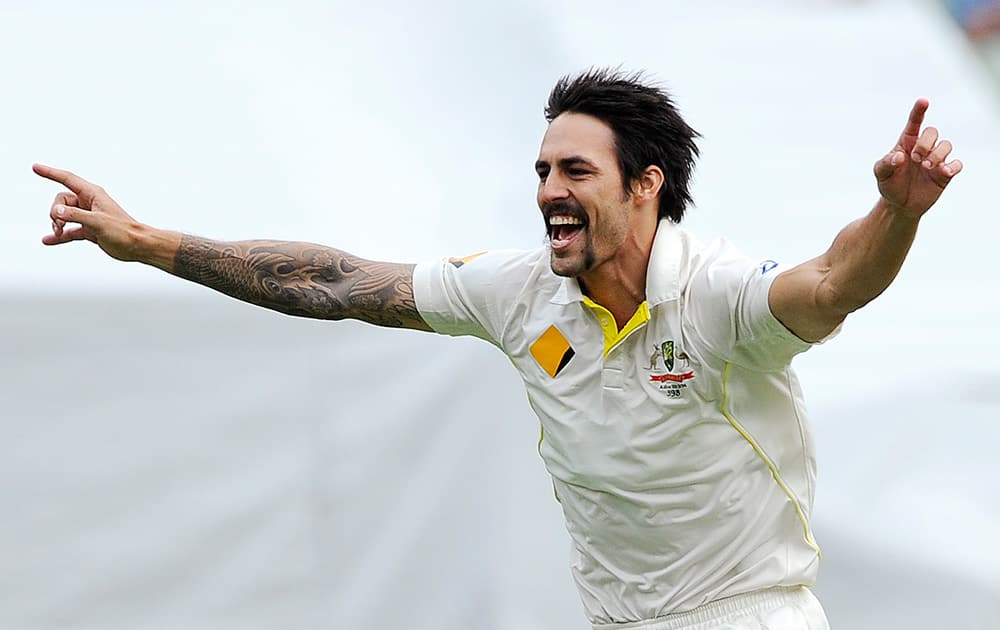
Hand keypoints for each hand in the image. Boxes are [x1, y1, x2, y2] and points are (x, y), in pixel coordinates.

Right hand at [36, 164, 142, 260]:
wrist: (137, 246)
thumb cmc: (124, 231)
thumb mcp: (98, 222)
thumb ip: (76, 215)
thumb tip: (57, 211)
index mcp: (93, 194)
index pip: (67, 179)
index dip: (50, 173)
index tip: (35, 167)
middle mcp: (89, 203)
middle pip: (61, 201)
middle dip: (56, 212)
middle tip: (60, 224)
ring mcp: (88, 216)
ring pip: (64, 215)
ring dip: (57, 224)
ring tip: (58, 233)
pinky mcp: (89, 230)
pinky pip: (70, 231)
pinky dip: (60, 236)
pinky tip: (49, 240)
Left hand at [873, 99, 962, 218]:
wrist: (899, 204)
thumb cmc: (889, 184)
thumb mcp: (880, 174)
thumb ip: (886, 163)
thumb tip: (900, 156)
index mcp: (906, 143)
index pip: (914, 123)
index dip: (919, 111)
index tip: (923, 101)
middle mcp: (923, 148)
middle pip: (932, 132)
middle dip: (925, 143)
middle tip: (915, 158)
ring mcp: (936, 160)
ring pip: (946, 145)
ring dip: (937, 154)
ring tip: (926, 166)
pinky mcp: (945, 173)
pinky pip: (957, 164)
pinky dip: (952, 166)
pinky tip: (943, 172)